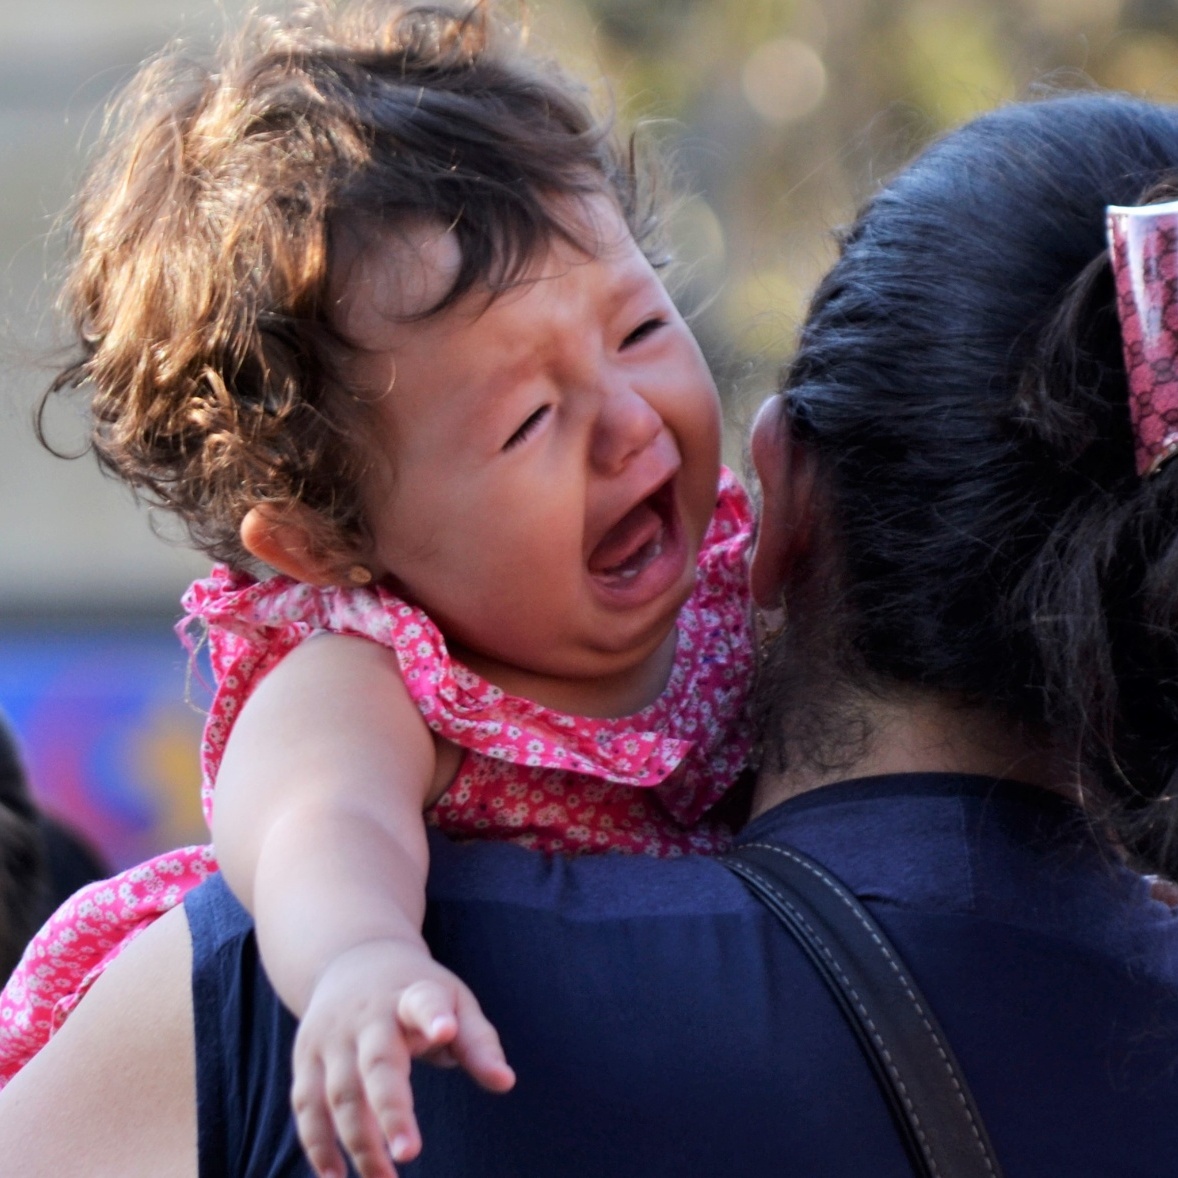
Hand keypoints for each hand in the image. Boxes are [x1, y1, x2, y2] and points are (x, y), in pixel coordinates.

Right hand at [291, 939, 515, 1177]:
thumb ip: (478, 1042)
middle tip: (410, 1153)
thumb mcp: (453, 1001)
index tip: (445, 1031)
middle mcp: (367, 1014)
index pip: (424, 1002)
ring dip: (358, 1142)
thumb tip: (505, 1082)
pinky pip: (306, 1104)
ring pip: (339, 1093)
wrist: (354, 955)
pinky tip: (335, 1175)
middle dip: (391, 1110)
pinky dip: (317, 1142)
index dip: (433, 1016)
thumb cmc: (417, 992)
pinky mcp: (306, 1055)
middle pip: (377, 1063)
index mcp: (411, 995)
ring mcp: (332, 1035)